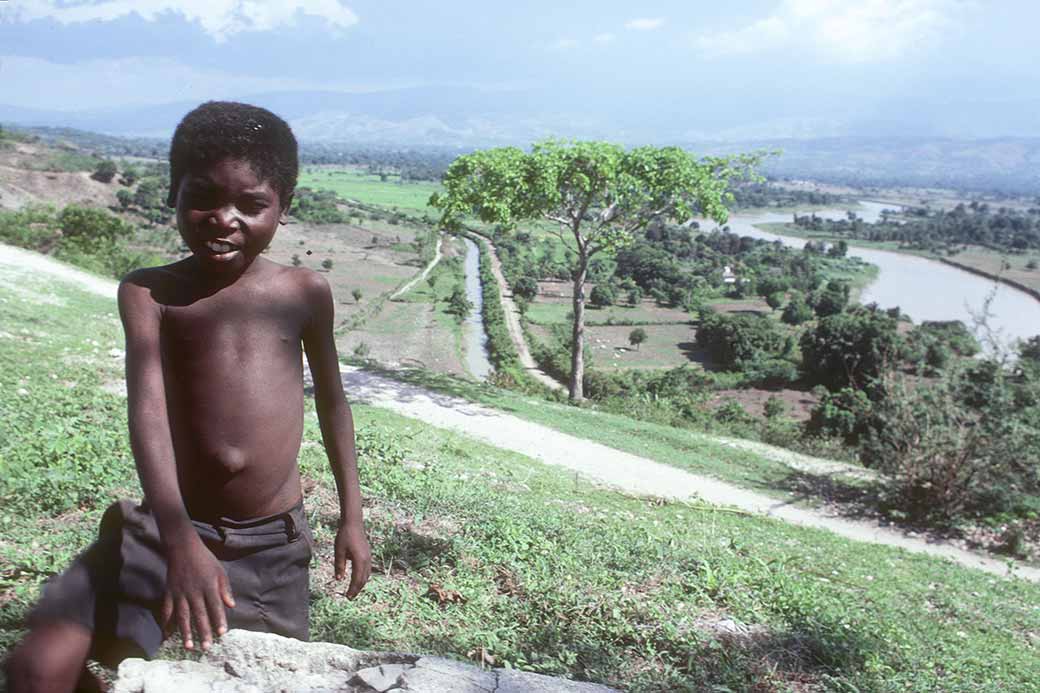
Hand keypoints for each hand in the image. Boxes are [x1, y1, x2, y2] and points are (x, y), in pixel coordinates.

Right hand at [161, 536, 234, 650]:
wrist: (183, 548)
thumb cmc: (205, 560)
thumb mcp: (220, 571)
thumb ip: (225, 589)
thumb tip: (231, 605)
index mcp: (209, 586)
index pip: (215, 606)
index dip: (219, 620)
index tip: (222, 634)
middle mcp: (194, 591)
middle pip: (199, 614)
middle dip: (203, 632)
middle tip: (206, 647)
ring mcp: (180, 593)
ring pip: (183, 616)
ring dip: (186, 632)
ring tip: (189, 646)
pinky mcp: (169, 593)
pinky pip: (167, 610)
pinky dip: (167, 623)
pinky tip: (168, 635)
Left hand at [334, 522, 370, 597]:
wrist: (353, 523)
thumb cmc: (344, 536)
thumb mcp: (339, 551)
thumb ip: (339, 566)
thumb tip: (339, 579)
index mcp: (360, 560)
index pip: (357, 579)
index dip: (352, 589)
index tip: (347, 597)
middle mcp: (366, 560)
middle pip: (363, 579)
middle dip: (357, 589)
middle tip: (350, 597)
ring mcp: (368, 557)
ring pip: (367, 574)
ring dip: (361, 583)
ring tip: (354, 589)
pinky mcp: (368, 554)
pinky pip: (367, 569)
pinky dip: (363, 576)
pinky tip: (358, 578)